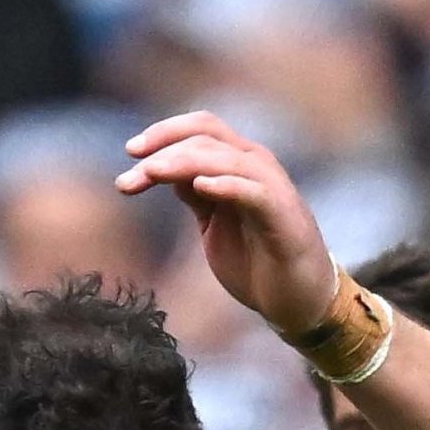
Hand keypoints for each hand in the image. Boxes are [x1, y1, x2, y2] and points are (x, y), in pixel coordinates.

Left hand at [118, 110, 339, 337]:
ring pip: (224, 158)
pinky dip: (227, 184)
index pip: (199, 129)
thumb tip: (161, 171)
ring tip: (152, 173)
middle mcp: (255, 166)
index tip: (130, 153)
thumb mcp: (214, 222)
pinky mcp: (283, 216)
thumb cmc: (257, 261)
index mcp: (237, 165)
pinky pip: (254, 191)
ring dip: (183, 163)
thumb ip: (194, 195)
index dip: (164, 133)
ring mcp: (271, 188)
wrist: (298, 299)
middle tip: (132, 171)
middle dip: (164, 148)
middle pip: (206, 135)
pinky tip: (200, 187)